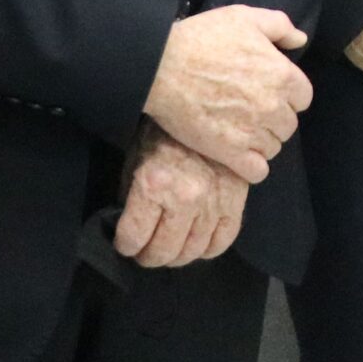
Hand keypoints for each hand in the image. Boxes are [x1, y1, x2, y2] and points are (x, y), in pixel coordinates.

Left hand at [115, 122, 246, 268]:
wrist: (204, 105)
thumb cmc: (164, 131)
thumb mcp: (137, 159)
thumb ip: (133, 196)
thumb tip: (129, 226)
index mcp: (154, 185)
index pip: (133, 239)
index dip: (126, 245)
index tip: (127, 243)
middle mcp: (186, 196)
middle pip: (164, 251)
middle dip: (149, 256)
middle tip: (146, 251)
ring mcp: (214, 199)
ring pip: (193, 251)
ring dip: (177, 256)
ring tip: (170, 247)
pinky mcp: (236, 198)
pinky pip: (224, 239)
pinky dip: (208, 249)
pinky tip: (197, 241)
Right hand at [142, 4, 311, 182]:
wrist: (161, 66)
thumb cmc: (202, 38)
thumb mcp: (245, 17)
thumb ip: (279, 26)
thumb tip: (300, 40)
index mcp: (283, 75)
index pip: (303, 98)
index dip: (287, 96)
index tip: (268, 93)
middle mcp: (273, 106)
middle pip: (288, 125)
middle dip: (274, 120)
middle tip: (251, 112)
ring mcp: (252, 131)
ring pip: (273, 148)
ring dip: (261, 142)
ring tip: (240, 131)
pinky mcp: (229, 152)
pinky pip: (257, 171)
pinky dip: (252, 166)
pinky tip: (239, 154)